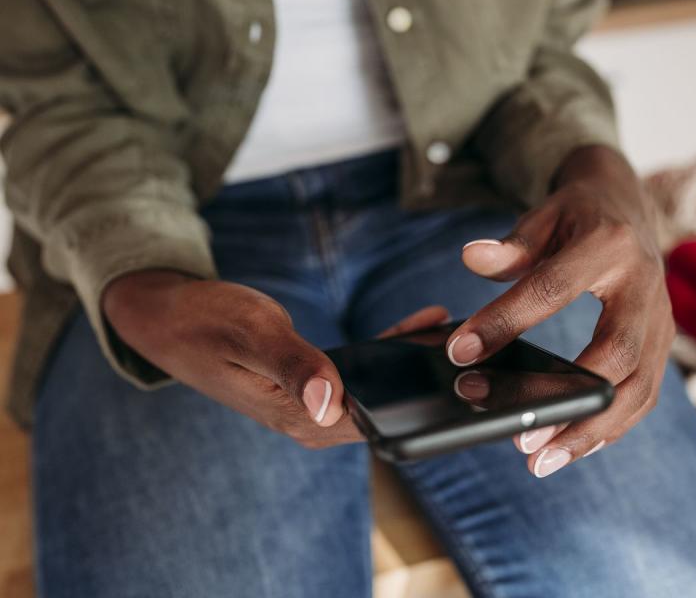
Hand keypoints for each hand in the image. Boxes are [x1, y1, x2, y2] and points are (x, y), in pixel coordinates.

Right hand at [103, 270, 448, 447]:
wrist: (170, 315)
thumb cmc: (206, 321)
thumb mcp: (252, 336)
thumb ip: (294, 368)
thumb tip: (331, 403)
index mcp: (298, 418)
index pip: (376, 425)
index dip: (421, 404)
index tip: (466, 375)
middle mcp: (310, 419)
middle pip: (388, 409)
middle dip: (430, 382)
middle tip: (481, 345)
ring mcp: (314, 403)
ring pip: (381, 389)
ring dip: (416, 362)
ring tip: (461, 330)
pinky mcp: (315, 383)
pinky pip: (366, 372)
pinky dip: (393, 349)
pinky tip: (424, 323)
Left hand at [446, 145, 674, 476]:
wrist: (627, 204)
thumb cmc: (577, 214)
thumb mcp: (542, 216)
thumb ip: (510, 245)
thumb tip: (471, 259)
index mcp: (607, 245)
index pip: (552, 289)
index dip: (505, 322)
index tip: (461, 353)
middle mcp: (645, 285)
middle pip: (616, 354)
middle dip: (567, 401)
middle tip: (519, 437)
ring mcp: (662, 318)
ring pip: (638, 387)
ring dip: (592, 430)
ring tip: (542, 461)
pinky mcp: (664, 343)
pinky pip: (644, 394)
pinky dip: (610, 427)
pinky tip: (571, 446)